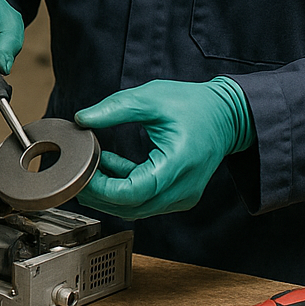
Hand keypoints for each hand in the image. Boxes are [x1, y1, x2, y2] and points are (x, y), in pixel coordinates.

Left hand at [74, 77, 253, 218]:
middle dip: (100, 194)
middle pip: (132, 207)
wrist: (227, 114)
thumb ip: (115, 108)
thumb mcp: (150, 98)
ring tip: (90, 167)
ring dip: (111, 192)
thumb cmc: (194, 104)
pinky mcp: (179, 194)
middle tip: (77, 173)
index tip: (82, 173)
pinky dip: (125, 187)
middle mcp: (182, 190)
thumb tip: (83, 119)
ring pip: (137, 207)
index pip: (133, 193)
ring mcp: (182, 196)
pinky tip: (110, 165)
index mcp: (177, 166)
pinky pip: (146, 199)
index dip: (102, 189)